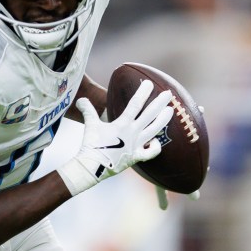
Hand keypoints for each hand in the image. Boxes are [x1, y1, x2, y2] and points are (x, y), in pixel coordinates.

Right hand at [58, 80, 172, 195]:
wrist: (92, 167)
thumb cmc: (91, 145)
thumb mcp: (90, 125)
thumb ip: (88, 110)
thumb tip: (81, 100)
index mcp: (122, 124)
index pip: (135, 104)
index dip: (142, 93)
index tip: (149, 83)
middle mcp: (132, 133)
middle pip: (150, 115)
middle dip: (160, 103)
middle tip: (169, 94)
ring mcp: (136, 146)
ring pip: (154, 130)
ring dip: (163, 120)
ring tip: (170, 111)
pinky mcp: (136, 157)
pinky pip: (151, 152)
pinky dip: (156, 147)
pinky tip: (156, 141)